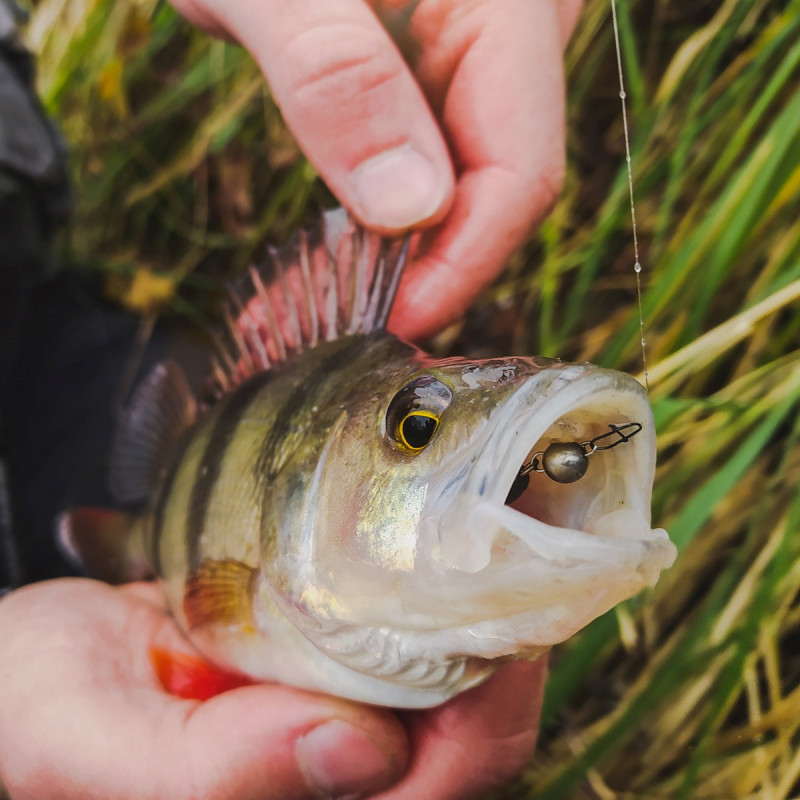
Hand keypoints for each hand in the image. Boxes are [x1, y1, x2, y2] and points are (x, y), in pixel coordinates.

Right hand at [0, 579, 545, 798]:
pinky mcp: (317, 677)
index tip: (510, 623)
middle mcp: (325, 790)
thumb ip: (211, 775)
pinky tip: (428, 551)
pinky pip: (400, 649)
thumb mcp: (89, 745)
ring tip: (485, 539)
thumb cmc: (31, 717)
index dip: (490, 718)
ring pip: (445, 691)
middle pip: (467, 744)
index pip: (441, 792)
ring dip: (475, 617)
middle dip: (504, 654)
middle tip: (513, 555)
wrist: (14, 668)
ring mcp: (326, 731)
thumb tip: (361, 755)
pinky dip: (427, 601)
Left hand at [169, 0, 580, 338]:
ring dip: (389, 258)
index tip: (390, 324)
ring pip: (458, 185)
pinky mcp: (431, 69)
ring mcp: (472, 51)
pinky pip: (425, 160)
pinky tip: (324, 256)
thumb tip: (409, 209)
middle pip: (495, 188)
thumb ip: (336, 75)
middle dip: (418, 273)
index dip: (462, 264)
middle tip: (326, 329)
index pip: (521, 169)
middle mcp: (509, 31)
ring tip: (302, 306)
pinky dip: (375, 219)